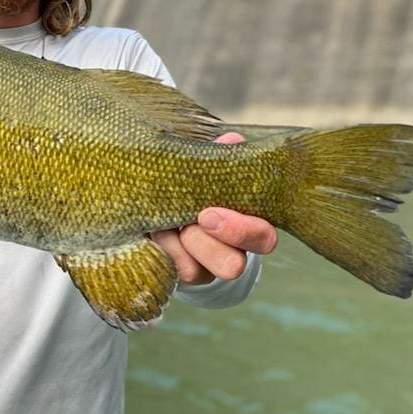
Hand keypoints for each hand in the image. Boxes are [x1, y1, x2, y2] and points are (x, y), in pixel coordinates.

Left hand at [150, 131, 277, 284]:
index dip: (241, 230)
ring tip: (162, 221)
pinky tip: (150, 230)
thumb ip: (219, 158)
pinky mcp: (179, 273)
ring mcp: (204, 267)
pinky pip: (171, 270)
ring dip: (177, 243)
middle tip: (188, 220)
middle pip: (232, 265)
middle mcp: (230, 251)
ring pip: (196, 271)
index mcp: (246, 224)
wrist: (157, 202)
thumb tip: (232, 140)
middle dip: (206, 244)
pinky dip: (158, 248)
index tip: (208, 214)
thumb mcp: (203, 169)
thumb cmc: (189, 180)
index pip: (263, 238)